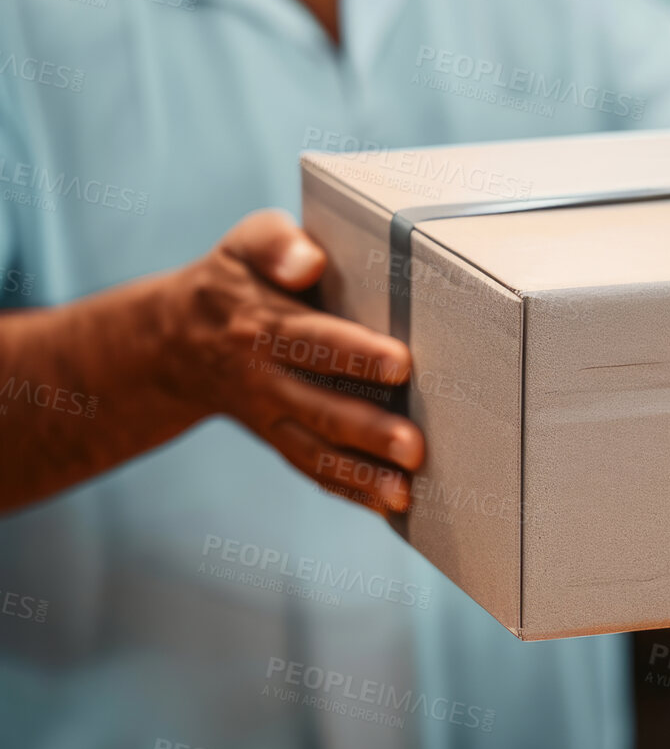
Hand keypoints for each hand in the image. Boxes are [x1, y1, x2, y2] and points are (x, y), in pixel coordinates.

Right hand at [160, 209, 422, 516]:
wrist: (176, 338)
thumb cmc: (235, 278)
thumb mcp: (244, 244)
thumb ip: (275, 244)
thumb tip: (309, 262)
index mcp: (262, 324)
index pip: (314, 340)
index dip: (356, 353)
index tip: (402, 364)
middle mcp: (264, 377)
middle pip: (318, 407)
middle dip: (367, 430)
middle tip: (414, 446)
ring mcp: (270, 414)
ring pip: (315, 449)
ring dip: (360, 474)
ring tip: (404, 493)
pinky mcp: (278, 437)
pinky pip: (310, 468)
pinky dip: (349, 489)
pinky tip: (390, 505)